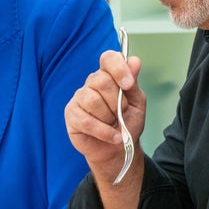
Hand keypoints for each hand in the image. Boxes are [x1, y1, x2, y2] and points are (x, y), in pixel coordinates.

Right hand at [65, 49, 145, 181]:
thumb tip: (133, 61)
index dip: (118, 68)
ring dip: (109, 118)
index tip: (128, 85)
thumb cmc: (127, 123)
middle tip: (121, 113)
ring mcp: (79, 97)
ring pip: (93, 100)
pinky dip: (103, 131)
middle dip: (117, 102)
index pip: (108, 58)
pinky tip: (112, 136)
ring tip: (114, 125)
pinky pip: (86, 120)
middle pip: (101, 81)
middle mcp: (92, 83)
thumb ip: (133, 82)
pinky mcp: (71, 114)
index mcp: (109, 75)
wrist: (119, 150)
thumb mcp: (137, 102)